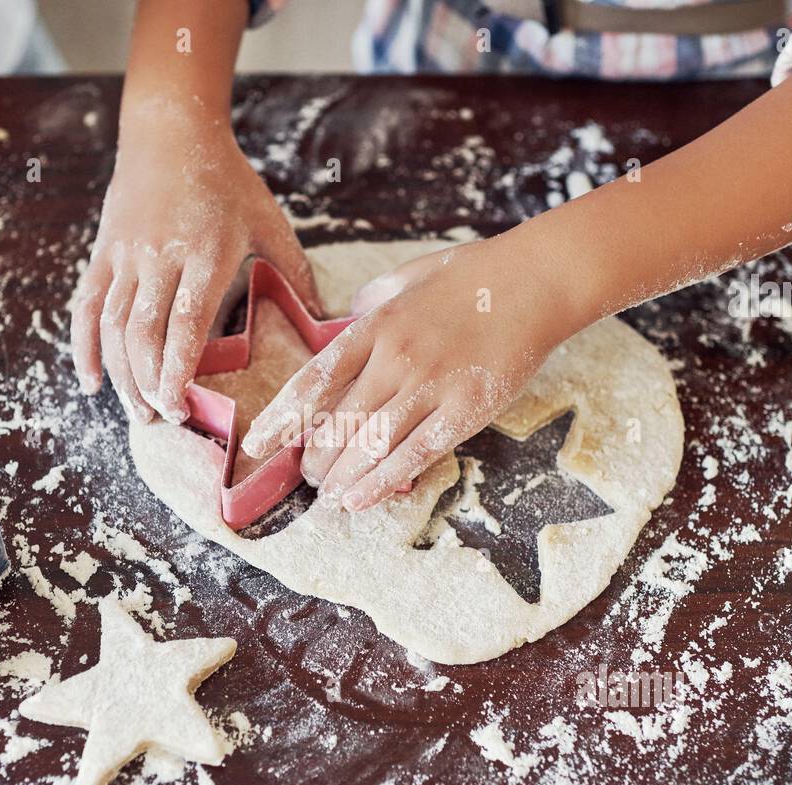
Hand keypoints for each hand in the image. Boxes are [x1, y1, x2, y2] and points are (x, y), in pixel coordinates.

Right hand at [70, 110, 319, 422]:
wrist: (171, 133)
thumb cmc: (228, 181)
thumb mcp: (269, 222)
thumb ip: (295, 273)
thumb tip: (327, 322)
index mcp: (206, 252)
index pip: (185, 322)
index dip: (176, 369)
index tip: (179, 407)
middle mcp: (160, 257)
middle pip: (143, 333)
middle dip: (148, 384)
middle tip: (162, 421)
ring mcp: (126, 256)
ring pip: (112, 326)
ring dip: (121, 375)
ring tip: (137, 412)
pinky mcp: (103, 254)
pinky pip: (86, 307)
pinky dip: (84, 348)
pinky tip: (93, 382)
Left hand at [240, 229, 585, 511]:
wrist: (534, 282)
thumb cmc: (471, 277)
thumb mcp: (406, 279)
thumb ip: (370, 304)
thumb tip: (343, 323)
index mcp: (374, 327)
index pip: (313, 382)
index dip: (281, 418)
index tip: (257, 445)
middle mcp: (394, 359)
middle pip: (337, 423)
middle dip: (314, 459)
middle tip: (308, 476)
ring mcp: (430, 386)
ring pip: (369, 446)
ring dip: (341, 480)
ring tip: (328, 497)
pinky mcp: (464, 411)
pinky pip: (413, 455)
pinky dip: (380, 483)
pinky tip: (358, 501)